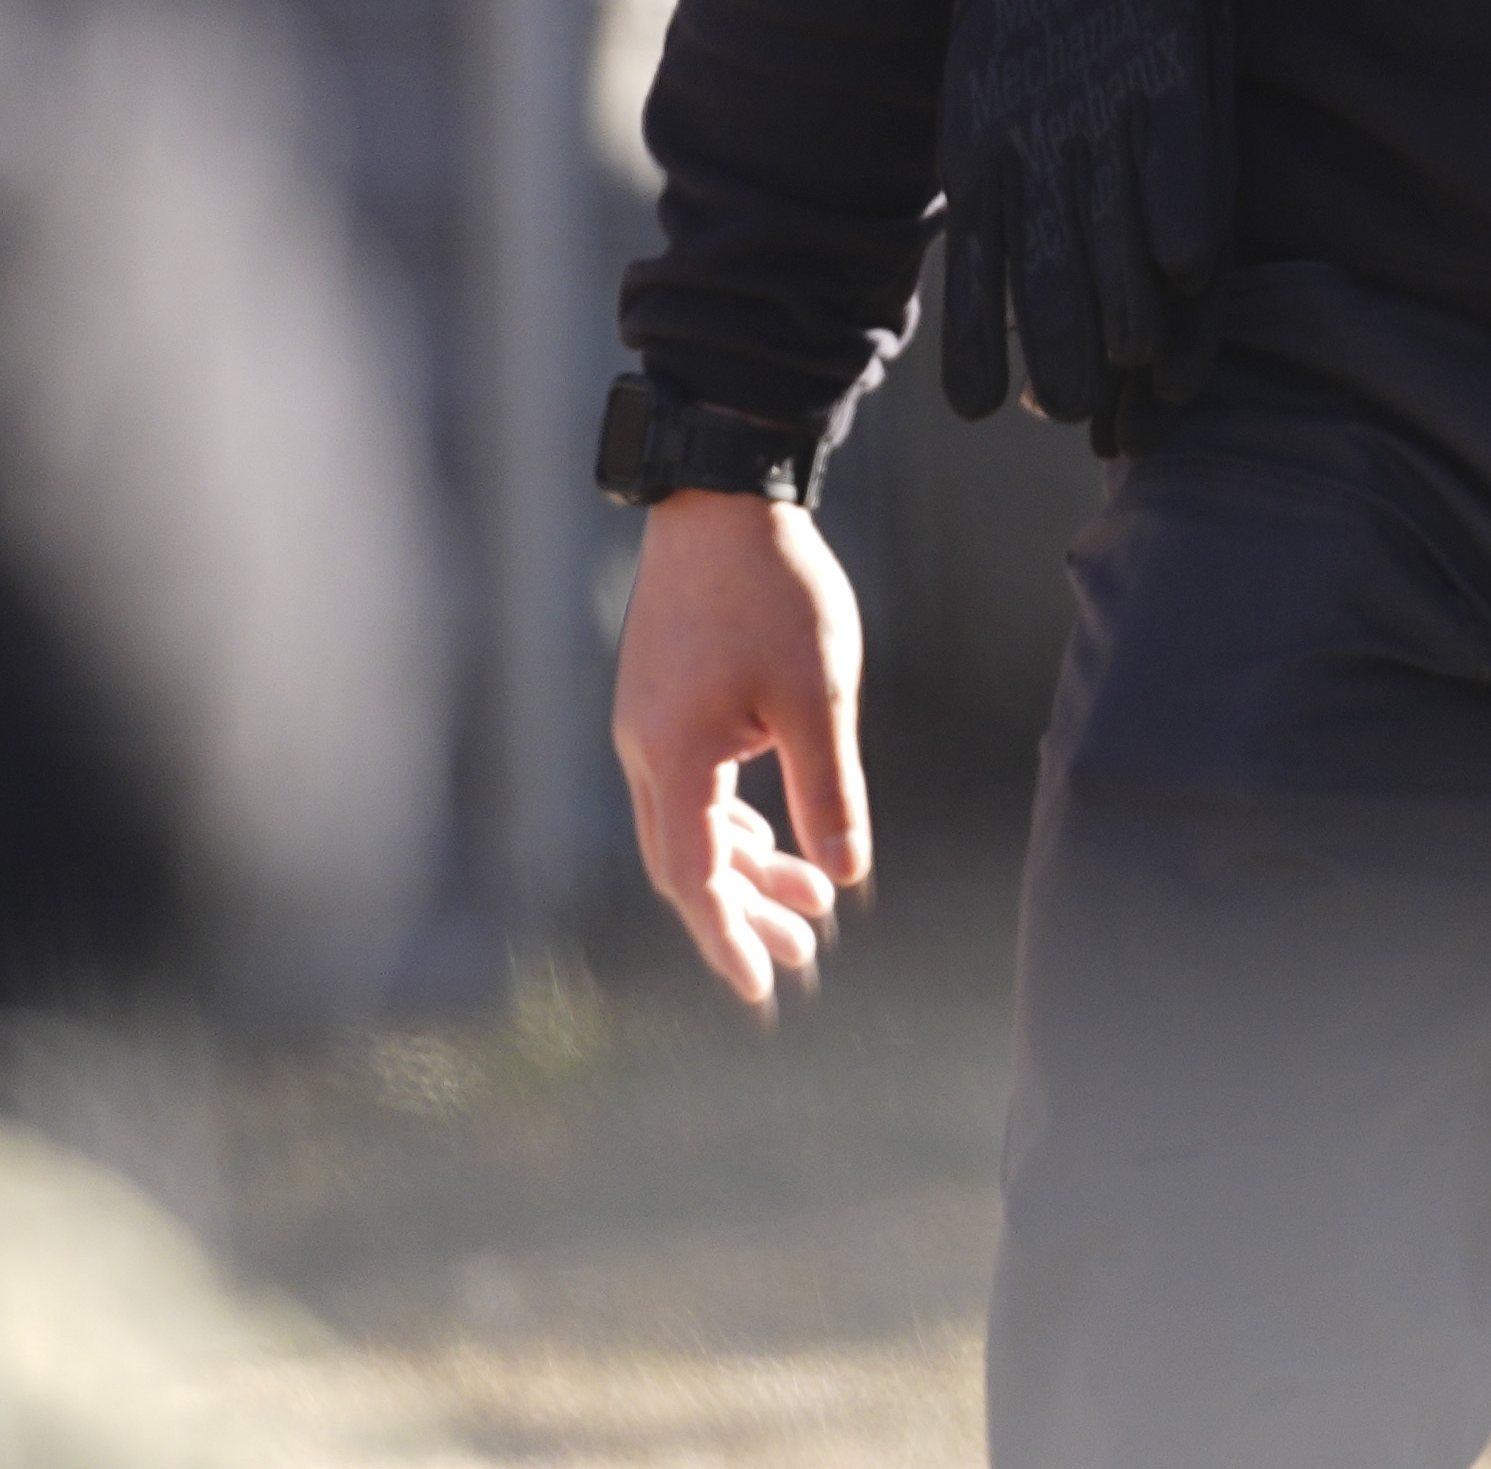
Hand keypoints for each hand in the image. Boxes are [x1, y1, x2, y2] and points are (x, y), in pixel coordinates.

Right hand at [610, 488, 870, 1008]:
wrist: (724, 502)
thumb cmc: (774, 591)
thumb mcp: (818, 695)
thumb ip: (829, 790)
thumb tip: (844, 873)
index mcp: (674, 758)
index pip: (693, 877)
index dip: (727, 937)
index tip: (762, 987)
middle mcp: (646, 751)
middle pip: (687, 862)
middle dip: (743, 915)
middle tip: (801, 958)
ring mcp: (651, 726)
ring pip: (692, 826)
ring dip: (748, 869)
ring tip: (811, 908)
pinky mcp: (666, 702)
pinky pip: (695, 788)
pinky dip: (736, 822)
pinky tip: (781, 841)